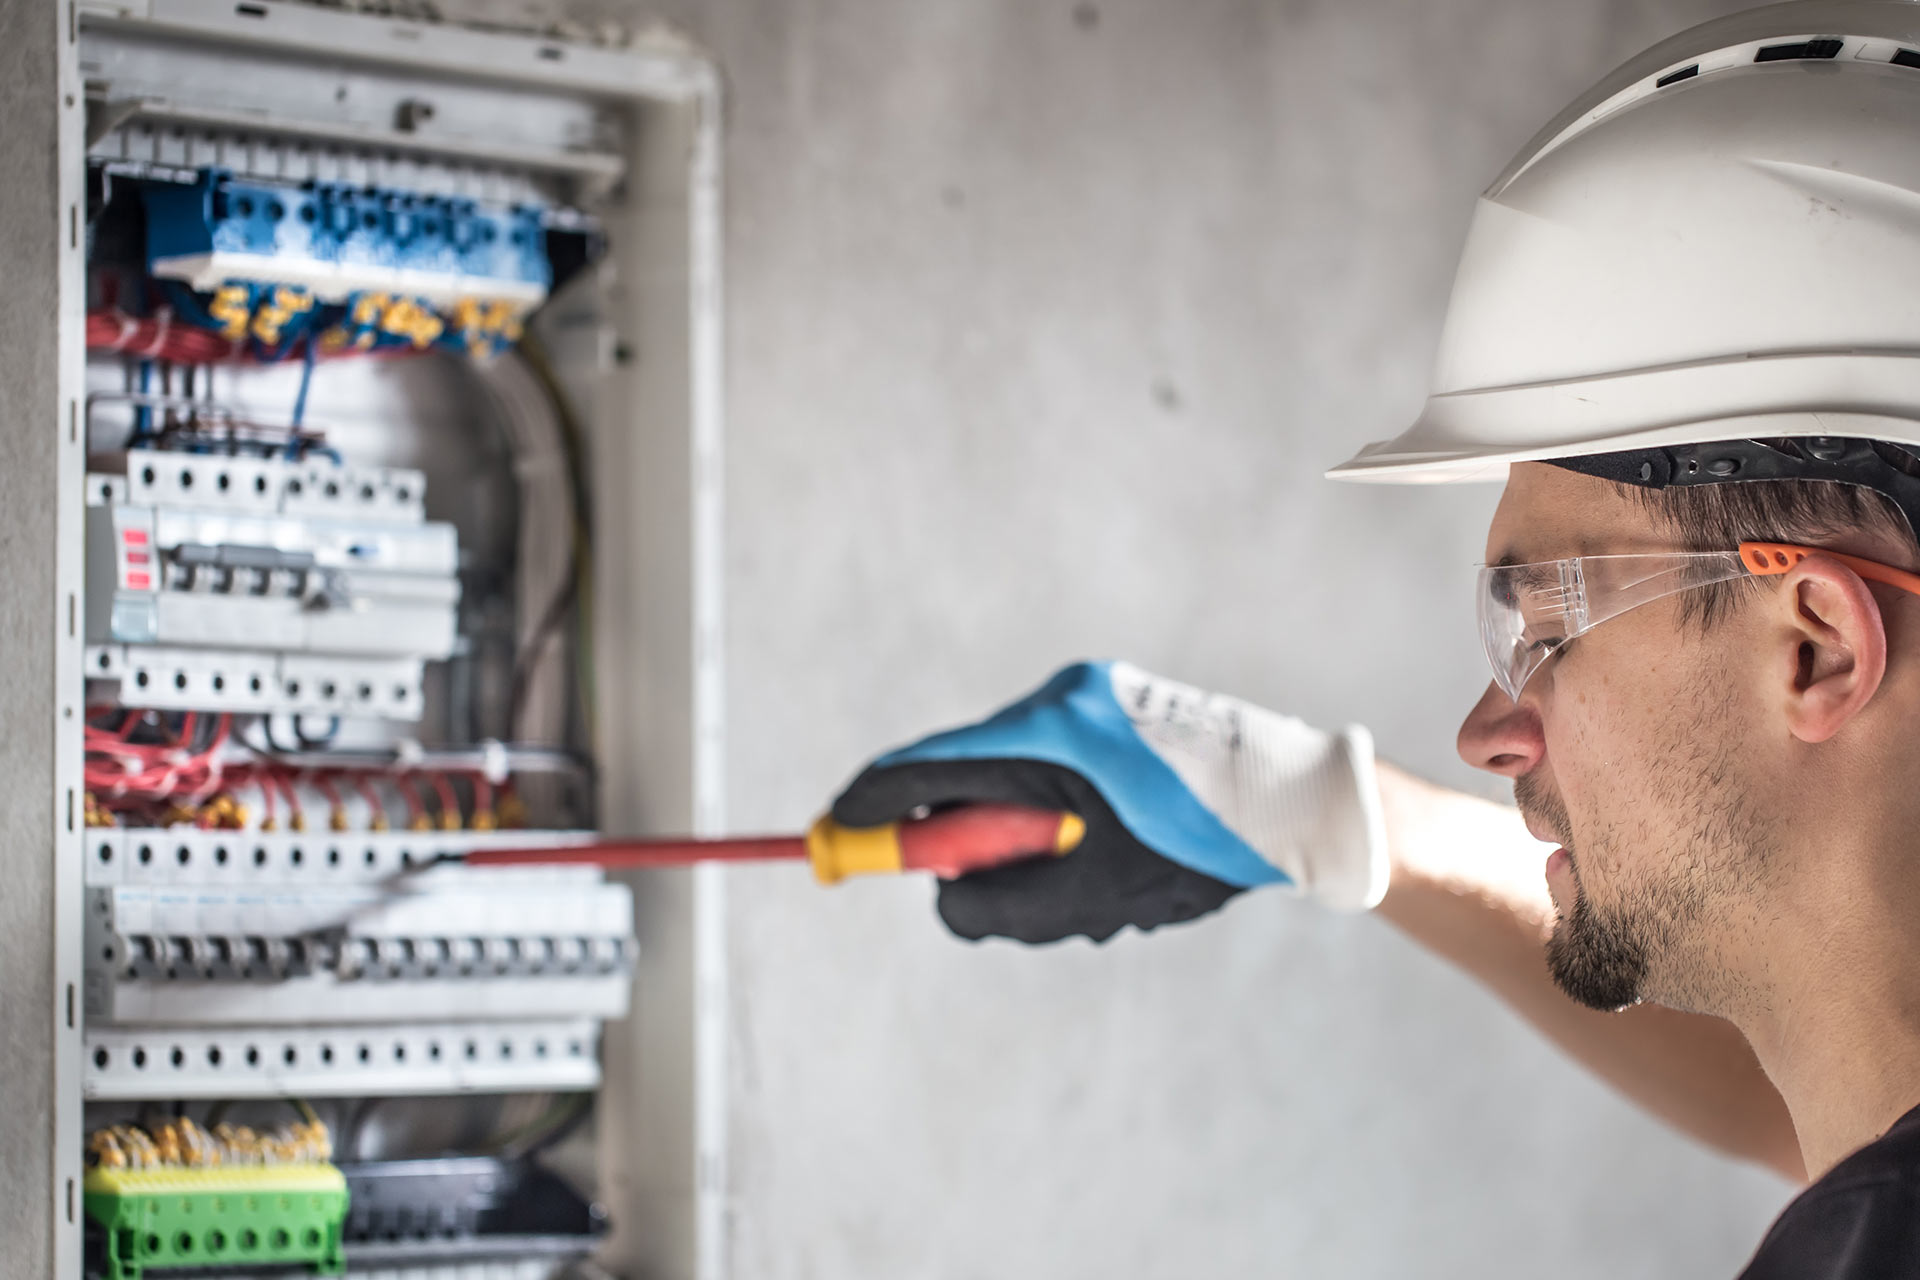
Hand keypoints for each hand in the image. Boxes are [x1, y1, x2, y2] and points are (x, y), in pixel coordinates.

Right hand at [831, 661, 1387, 943]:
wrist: (1300, 803)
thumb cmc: (1204, 846)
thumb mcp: (1091, 895)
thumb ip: (996, 905)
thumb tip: (941, 897)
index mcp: (1054, 730)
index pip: (929, 765)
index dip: (872, 804)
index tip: (831, 835)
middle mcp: (1063, 697)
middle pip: (967, 774)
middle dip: (968, 845)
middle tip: (989, 897)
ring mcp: (1088, 697)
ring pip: (1011, 781)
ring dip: (1026, 843)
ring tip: (1103, 886)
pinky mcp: (1109, 710)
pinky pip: (1050, 772)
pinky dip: (1056, 822)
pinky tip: (1119, 858)